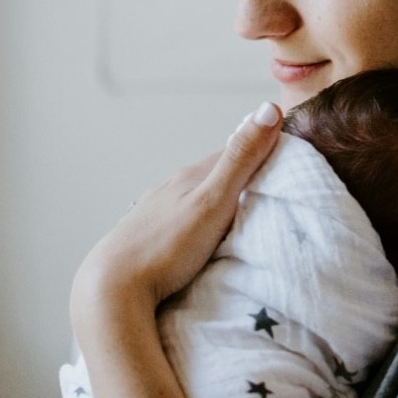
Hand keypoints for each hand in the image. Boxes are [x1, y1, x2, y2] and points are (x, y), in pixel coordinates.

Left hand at [71, 102, 281, 326]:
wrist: (111, 289)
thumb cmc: (166, 248)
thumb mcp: (213, 201)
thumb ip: (241, 159)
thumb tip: (268, 108)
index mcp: (189, 176)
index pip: (233, 152)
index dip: (260, 152)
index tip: (287, 160)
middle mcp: (169, 188)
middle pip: (213, 175)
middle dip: (239, 178)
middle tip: (269, 192)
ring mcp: (154, 212)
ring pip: (194, 198)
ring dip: (217, 202)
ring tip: (238, 218)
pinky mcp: (145, 237)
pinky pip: (179, 221)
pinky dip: (196, 222)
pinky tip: (198, 237)